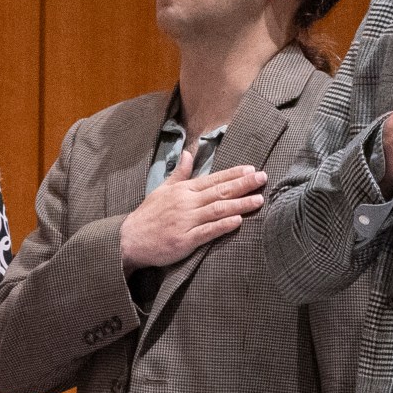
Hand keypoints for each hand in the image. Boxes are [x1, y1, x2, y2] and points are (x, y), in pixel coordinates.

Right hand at [120, 163, 265, 268]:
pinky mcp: (185, 240)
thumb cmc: (148, 215)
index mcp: (183, 190)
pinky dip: (223, 225)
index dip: (234, 174)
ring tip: (258, 200)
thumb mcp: (162, 189)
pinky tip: (238, 220)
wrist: (129, 240)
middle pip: (220, 191)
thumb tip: (190, 153)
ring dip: (240, 204)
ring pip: (218, 210)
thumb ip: (180, 173)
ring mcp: (186, 221)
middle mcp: (186, 203)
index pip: (213, 179)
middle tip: (263, 178)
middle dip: (243, 184)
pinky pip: (207, 231)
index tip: (252, 168)